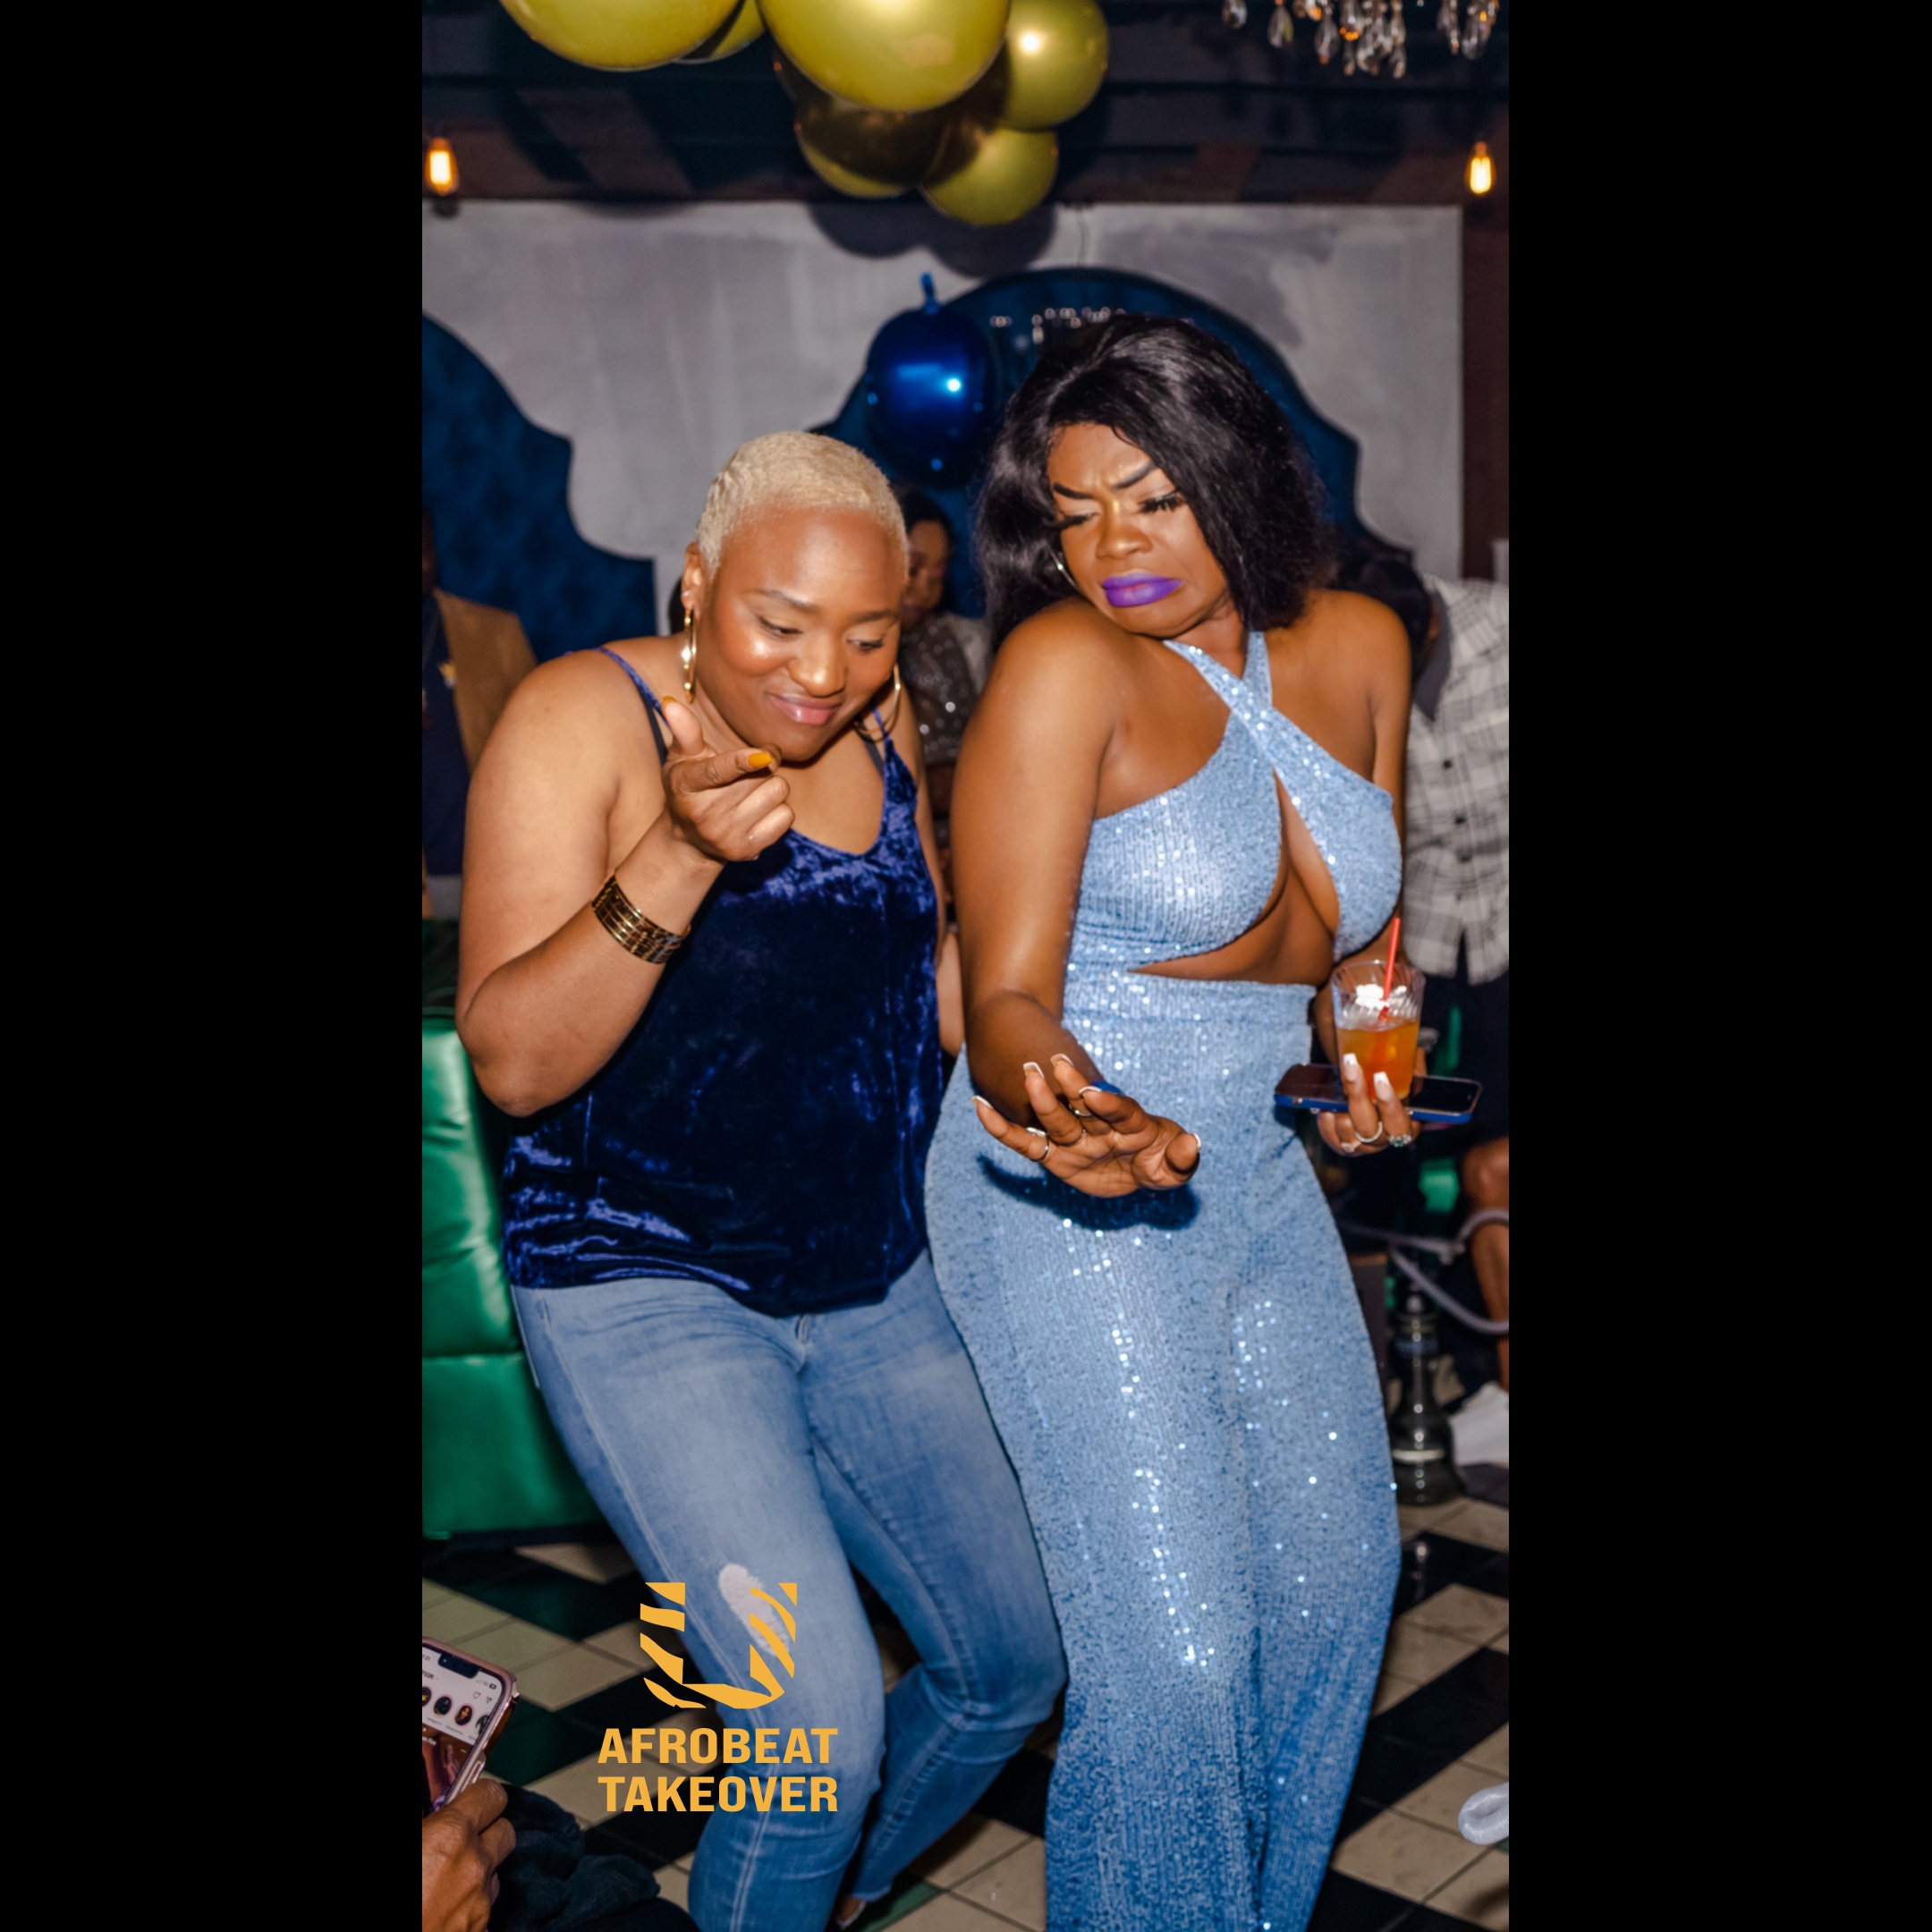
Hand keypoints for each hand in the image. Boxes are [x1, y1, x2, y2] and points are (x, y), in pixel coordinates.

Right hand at [422, 1777, 515, 1931]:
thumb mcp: (410, 1841)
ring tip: (443, 1880)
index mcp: (451, 1836)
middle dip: (487, 1831)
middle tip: (459, 1837)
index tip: (468, 1799)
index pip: (492, 1794)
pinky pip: (483, 1910)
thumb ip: (422, 1826)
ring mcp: (479, 1906)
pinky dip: (468, 1906)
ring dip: (478, 1871)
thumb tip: (428, 1818)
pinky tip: (440, 1912)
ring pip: (495, 1874)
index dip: (479, 1795)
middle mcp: (474, 1867)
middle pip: (505, 1832)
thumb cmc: (385, 1904)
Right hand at [659, 696, 792, 862]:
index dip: (741, 761)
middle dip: (762, 764)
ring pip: (778, 792)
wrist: (689, 840)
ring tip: (749, 793)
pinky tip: (757, 813)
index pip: (717, 771)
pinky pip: (786, 817)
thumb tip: (671, 703)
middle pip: (761, 773)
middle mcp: (705, 814)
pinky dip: (778, 810)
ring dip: (771, 786)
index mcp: (686, 784)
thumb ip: (684, 732)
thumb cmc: (689, 787)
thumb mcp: (681, 759)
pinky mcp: (746, 851)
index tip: (761, 755)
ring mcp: (726, 836)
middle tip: (749, 767)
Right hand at [973, 1054, 1200, 1196]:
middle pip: (1084, 1106)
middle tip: (1054, 1064)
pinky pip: (1027, 1143)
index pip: (1123, 1111)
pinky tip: (981, 1109)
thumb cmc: (1159, 1163)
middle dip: (1071, 1087)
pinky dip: (1003, 1129)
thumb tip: (1191, 1144)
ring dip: (1041, 1099)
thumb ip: (1182, 1158)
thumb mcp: (1176, 1168)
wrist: (1138, 1170)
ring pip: (1055, 1119)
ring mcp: (1075, 1138)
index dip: (1110, 1102)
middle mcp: (1100, 1126)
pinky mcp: (1054, 1155)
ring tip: (1027, 1074)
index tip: (1093, 1093)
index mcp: (1133, 1124)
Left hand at [1315, 1052, 1417, 1157]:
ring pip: (1346, 1129)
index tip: (1380, 1079)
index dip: (1390, 1104)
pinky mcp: (1341, 1145)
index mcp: (1405, 1128)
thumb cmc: (1391, 1085)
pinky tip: (1329, 1101)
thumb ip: (1411, 1069)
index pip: (1400, 1124)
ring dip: (1341, 1104)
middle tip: (1352, 1067)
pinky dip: (1326, 1115)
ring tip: (1341, 1081)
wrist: (1370, 1095)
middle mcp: (1383, 1141)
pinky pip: (1329, 1131)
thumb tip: (1409, 1052)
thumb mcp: (1408, 1077)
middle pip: (1368, 1127)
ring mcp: (1361, 1146)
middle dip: (1358, 1095)